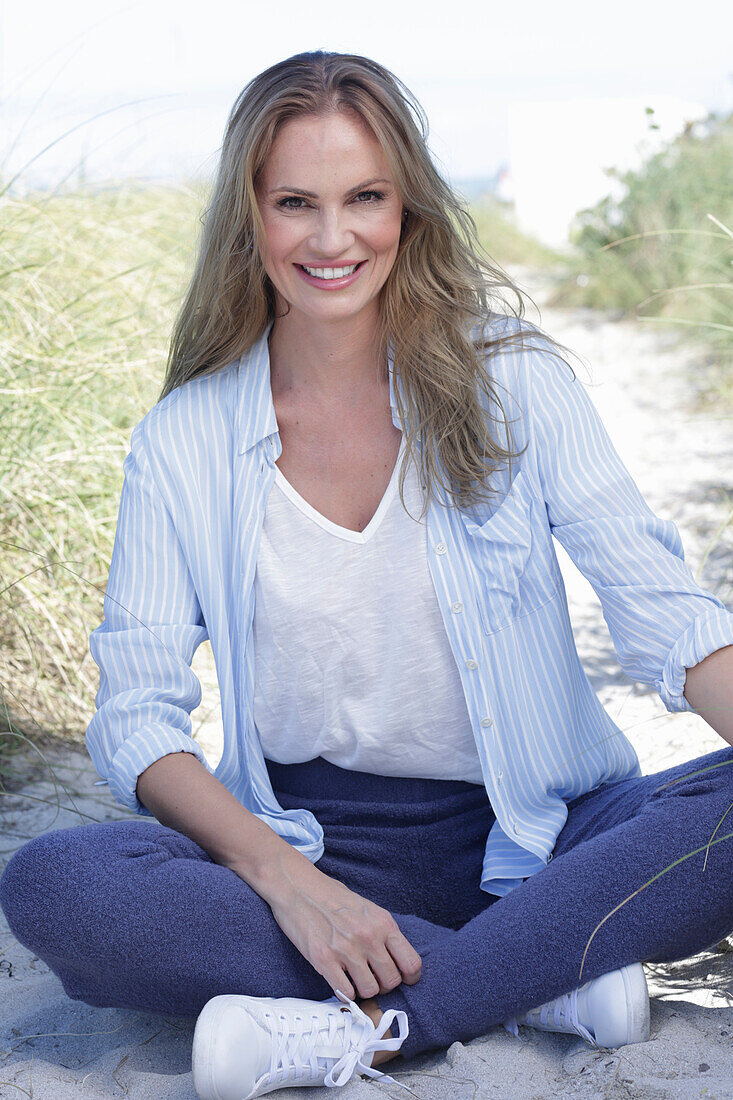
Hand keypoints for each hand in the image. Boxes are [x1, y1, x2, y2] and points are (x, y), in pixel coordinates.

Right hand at [265, 862, 421, 1000]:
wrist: (298, 887)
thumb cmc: (331, 896)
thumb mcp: (367, 908)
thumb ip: (383, 932)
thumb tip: (397, 959)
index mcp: (383, 922)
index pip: (412, 963)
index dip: (409, 978)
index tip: (402, 979)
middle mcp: (368, 937)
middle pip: (391, 981)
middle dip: (384, 985)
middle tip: (373, 977)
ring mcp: (346, 949)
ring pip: (370, 991)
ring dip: (364, 990)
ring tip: (355, 978)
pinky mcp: (324, 960)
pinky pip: (345, 992)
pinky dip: (345, 992)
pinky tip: (340, 980)